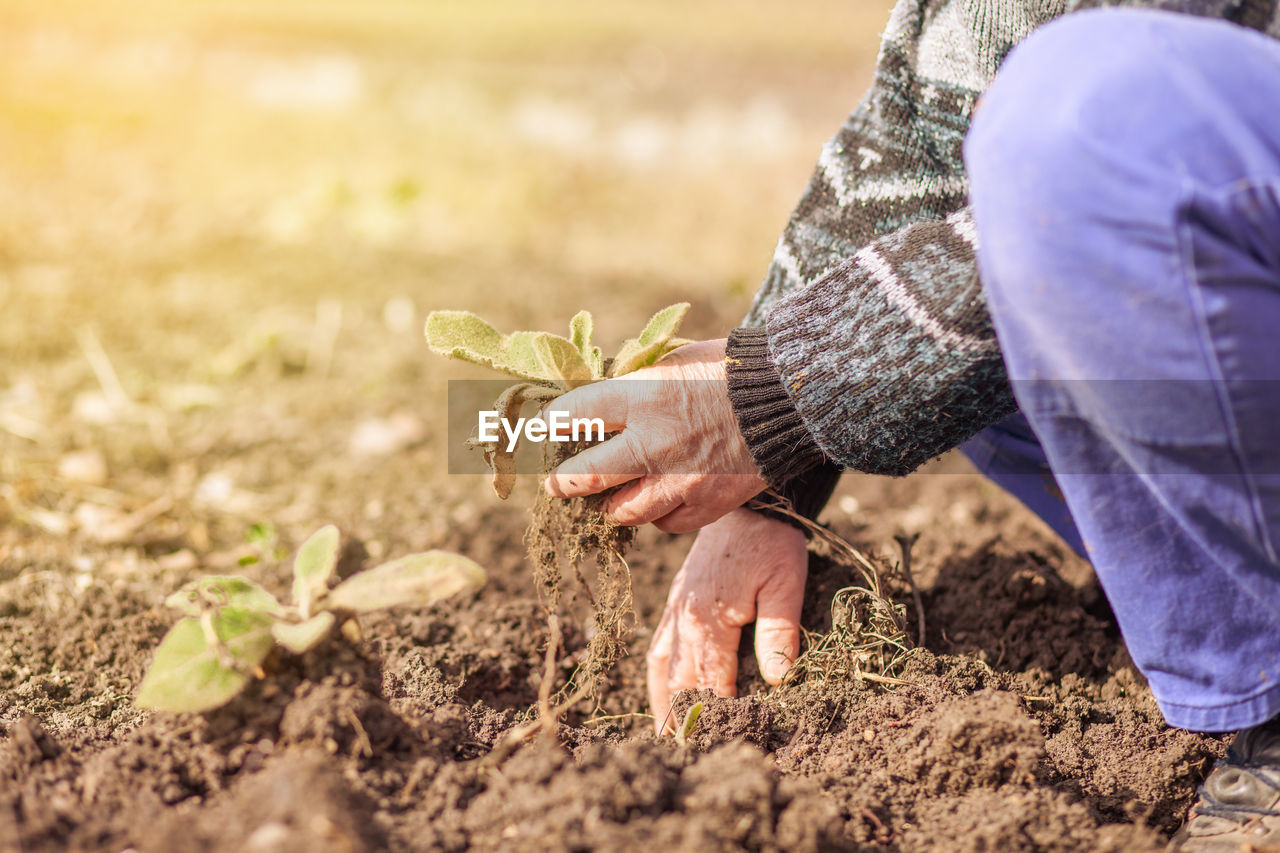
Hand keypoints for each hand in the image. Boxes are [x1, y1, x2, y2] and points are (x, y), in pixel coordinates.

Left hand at [542, 338, 766, 532]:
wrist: (789, 400)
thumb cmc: (727, 372)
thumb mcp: (671, 362)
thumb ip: (630, 386)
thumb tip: (588, 404)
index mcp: (644, 397)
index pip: (573, 416)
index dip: (550, 425)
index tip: (544, 430)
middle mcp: (656, 444)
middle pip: (583, 478)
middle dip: (560, 482)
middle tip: (556, 483)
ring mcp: (680, 481)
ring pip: (620, 512)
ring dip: (608, 505)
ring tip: (609, 494)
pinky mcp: (705, 505)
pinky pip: (663, 524)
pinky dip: (654, 515)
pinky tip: (657, 498)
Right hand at [646, 507, 806, 732]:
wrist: (745, 502)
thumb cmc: (769, 542)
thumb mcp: (785, 583)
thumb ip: (780, 632)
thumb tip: (777, 680)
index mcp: (710, 620)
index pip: (711, 684)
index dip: (716, 717)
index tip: (720, 745)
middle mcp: (685, 620)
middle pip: (681, 683)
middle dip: (684, 721)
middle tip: (685, 756)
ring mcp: (675, 610)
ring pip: (662, 669)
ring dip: (663, 704)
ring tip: (665, 738)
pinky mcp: (675, 601)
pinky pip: (658, 647)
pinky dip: (658, 677)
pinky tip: (662, 692)